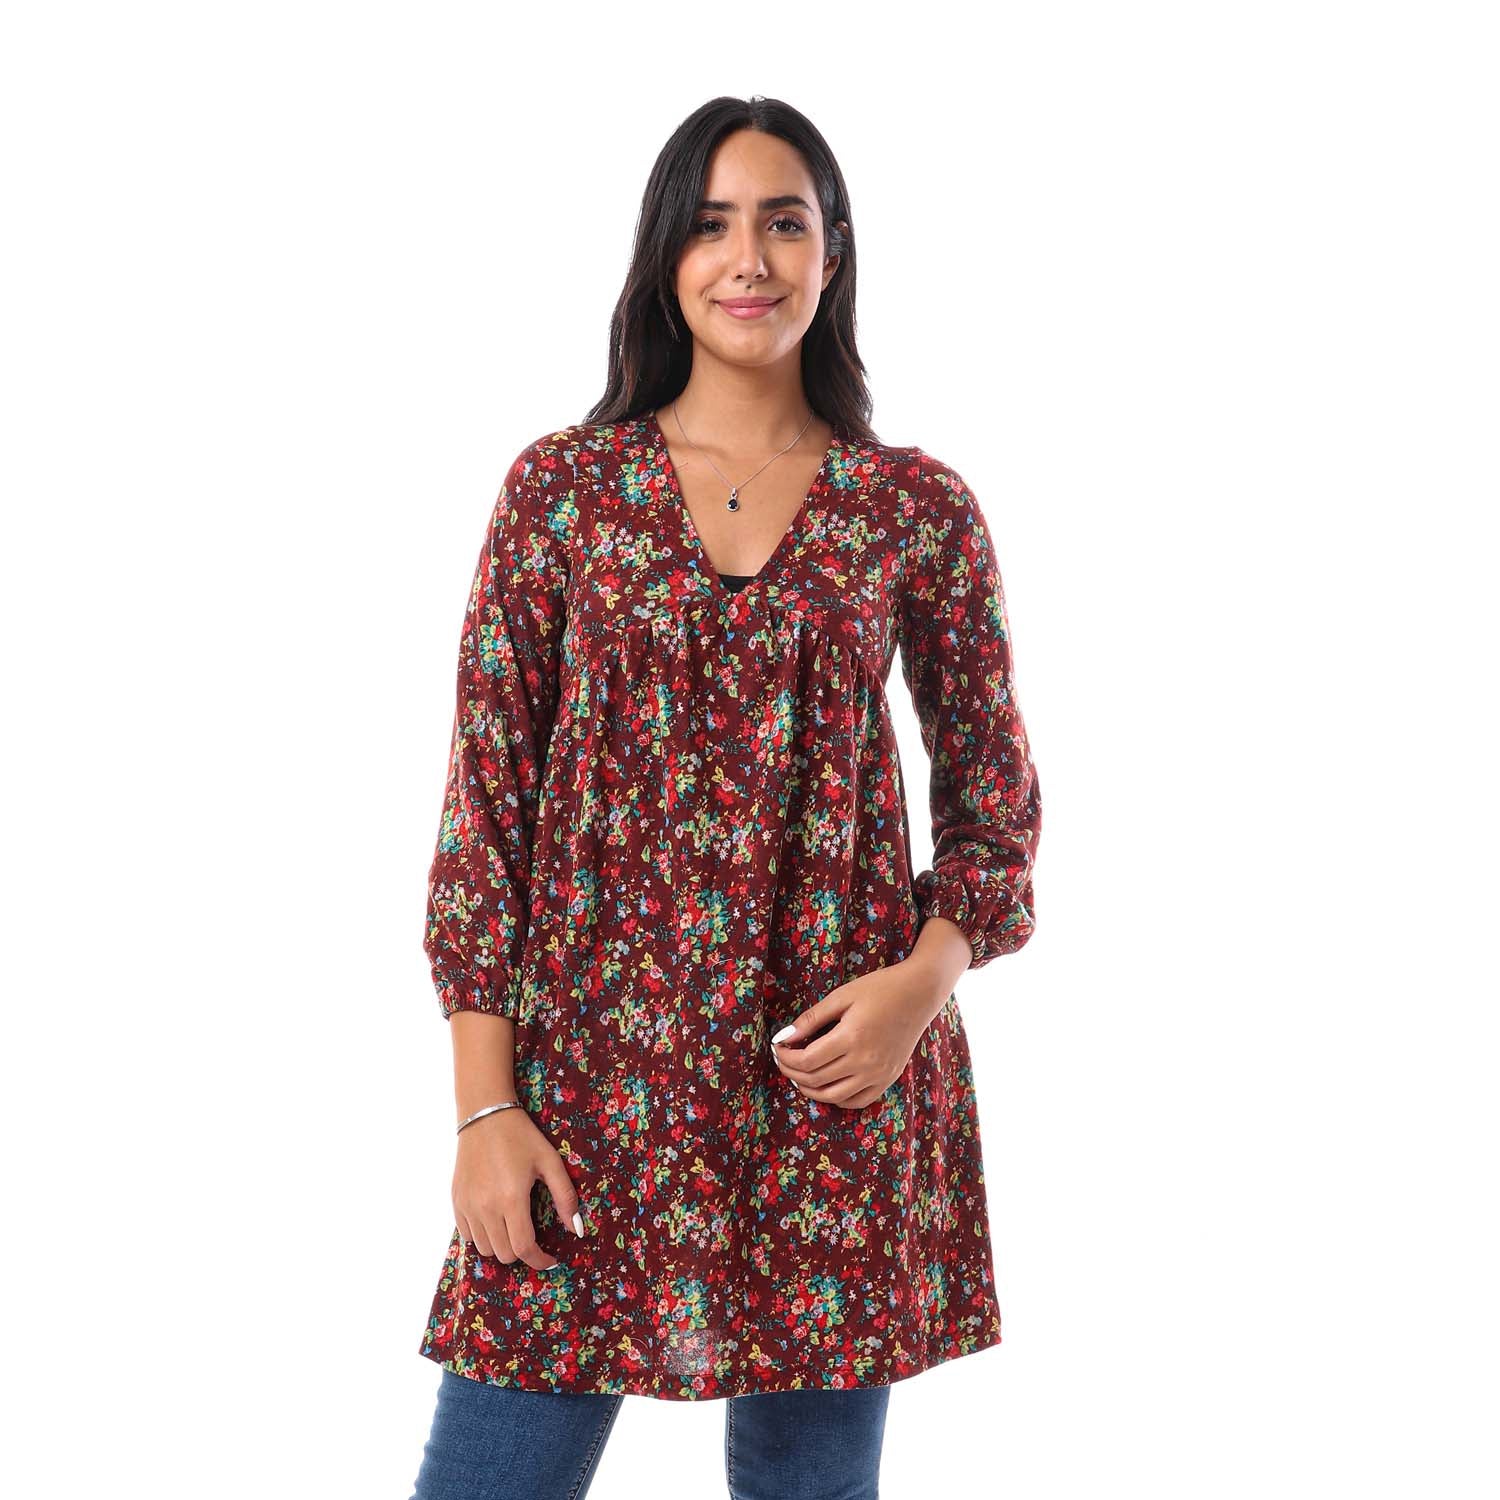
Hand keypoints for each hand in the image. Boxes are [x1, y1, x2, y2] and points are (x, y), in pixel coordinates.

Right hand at [452, 1106, 585, 1270]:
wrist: (485, 1115)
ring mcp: (467, 1206)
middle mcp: (485, 1208)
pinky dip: (482, 1236)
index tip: (550, 1260)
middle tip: (534, 1238)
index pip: (524, 1248)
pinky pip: (467, 1235)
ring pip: (484, 1248)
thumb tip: (576, 1229)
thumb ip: (565, 1197)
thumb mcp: (550, 1162)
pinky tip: (494, 1220)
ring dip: (502, 1246)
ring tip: (514, 1227)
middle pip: (504, 1254)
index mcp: (511, 1199)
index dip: (539, 1261)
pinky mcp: (456, 1201)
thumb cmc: (521, 1136)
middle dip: (523, 1252)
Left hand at [769, 957, 952, 1111]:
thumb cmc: (879, 989)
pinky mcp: (888, 1079)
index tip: (777, 1048)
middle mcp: (865, 1062)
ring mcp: (879, 1074)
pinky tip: (826, 1086)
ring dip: (810, 1090)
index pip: (806, 1061)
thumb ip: (811, 1019)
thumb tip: (784, 1037)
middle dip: (791, 1072)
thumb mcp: (841, 996)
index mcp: (851, 1038)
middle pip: (816, 1080)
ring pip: (833, 1097)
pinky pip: (857, 1101)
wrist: (919, 994)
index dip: (785, 1058)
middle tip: (782, 1059)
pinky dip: (837, 1099)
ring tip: (798, 1075)